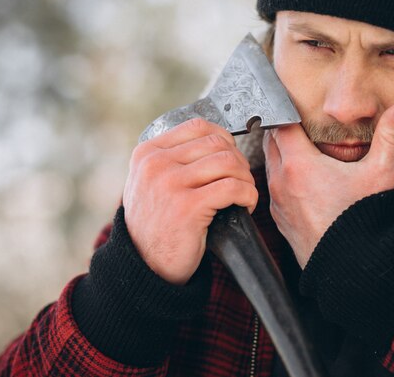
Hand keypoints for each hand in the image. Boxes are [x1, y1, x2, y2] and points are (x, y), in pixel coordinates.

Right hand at [123, 118, 257, 284]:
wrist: (145, 265)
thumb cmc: (156, 223)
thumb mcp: (151, 182)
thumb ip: (173, 158)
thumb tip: (217, 140)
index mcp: (147, 153)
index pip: (198, 127)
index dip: (223, 140)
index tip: (229, 159)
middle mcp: (156, 164)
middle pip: (217, 143)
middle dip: (238, 161)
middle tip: (240, 181)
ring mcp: (170, 184)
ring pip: (228, 162)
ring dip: (245, 178)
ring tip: (243, 194)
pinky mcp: (187, 207)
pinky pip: (233, 188)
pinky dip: (248, 195)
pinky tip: (245, 206)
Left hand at [263, 104, 393, 267]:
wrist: (349, 266)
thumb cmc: (362, 219)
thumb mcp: (379, 173)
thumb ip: (390, 136)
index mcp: (299, 163)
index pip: (280, 123)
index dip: (287, 111)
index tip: (296, 106)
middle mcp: (281, 179)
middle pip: (271, 141)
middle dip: (283, 129)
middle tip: (299, 124)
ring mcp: (277, 200)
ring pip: (269, 164)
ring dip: (280, 153)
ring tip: (299, 149)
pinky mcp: (279, 217)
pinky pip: (272, 187)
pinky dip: (281, 177)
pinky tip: (300, 180)